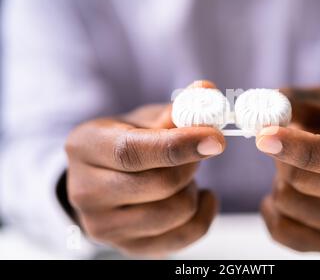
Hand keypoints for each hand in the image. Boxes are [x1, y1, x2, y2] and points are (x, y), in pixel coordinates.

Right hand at [65, 82, 224, 257]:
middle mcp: (85, 191)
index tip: (216, 138)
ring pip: (173, 213)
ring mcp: (102, 226)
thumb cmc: (126, 142)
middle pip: (159, 185)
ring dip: (191, 189)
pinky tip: (199, 196)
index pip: (132, 152)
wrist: (102, 178)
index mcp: (85, 147)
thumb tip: (206, 90)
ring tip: (184, 175)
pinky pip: (181, 238)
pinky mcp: (126, 247)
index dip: (178, 145)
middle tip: (197, 151)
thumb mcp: (143, 119)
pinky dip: (203, 215)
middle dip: (191, 166)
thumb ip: (175, 108)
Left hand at [257, 88, 319, 252]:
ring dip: (279, 181)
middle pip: (307, 181)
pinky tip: (286, 192)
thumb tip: (260, 113)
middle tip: (284, 146)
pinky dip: (271, 208)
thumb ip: (291, 101)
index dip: (302, 149)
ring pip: (289, 203)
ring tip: (296, 171)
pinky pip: (281, 230)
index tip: (263, 137)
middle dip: (281, 159)